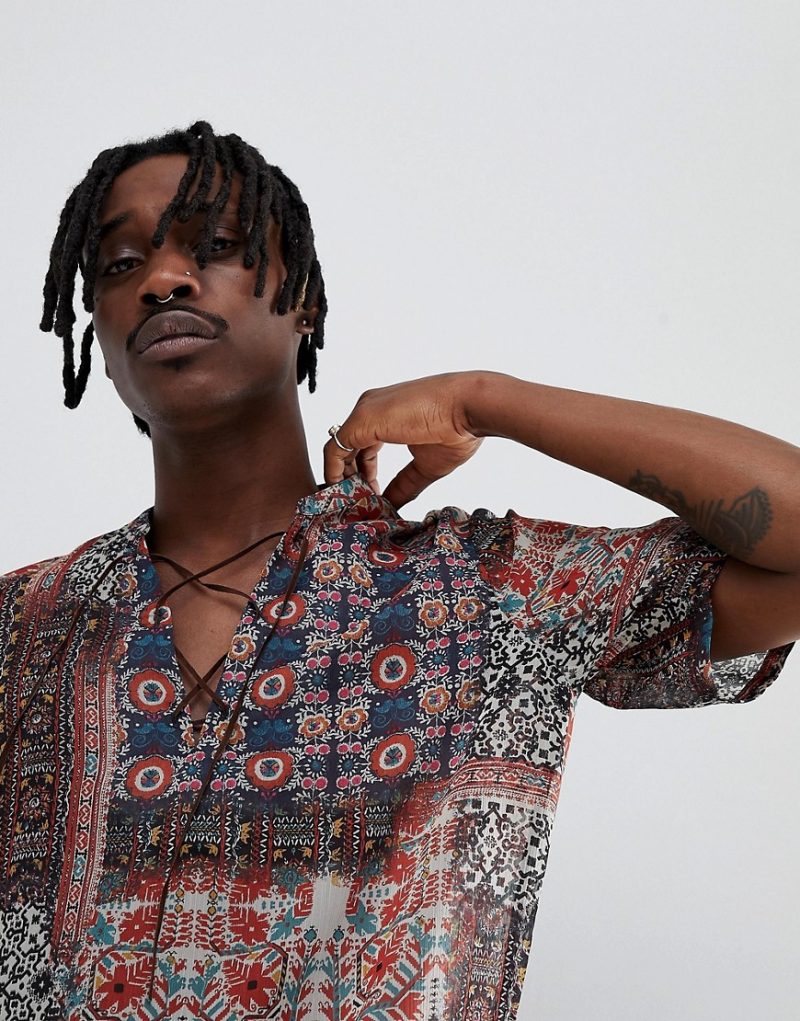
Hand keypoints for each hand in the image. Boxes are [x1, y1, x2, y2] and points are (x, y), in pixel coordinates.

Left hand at [323, 372, 483, 508]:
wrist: (469, 407)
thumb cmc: (457, 429)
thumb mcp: (425, 466)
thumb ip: (404, 485)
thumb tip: (391, 505)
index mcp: (384, 415)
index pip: (361, 446)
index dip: (363, 474)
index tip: (372, 496)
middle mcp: (369, 409)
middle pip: (346, 448)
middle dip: (350, 479)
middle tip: (360, 504)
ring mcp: (364, 413)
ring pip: (337, 450)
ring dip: (342, 479)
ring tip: (355, 504)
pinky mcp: (361, 420)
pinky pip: (334, 450)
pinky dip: (334, 473)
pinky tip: (344, 492)